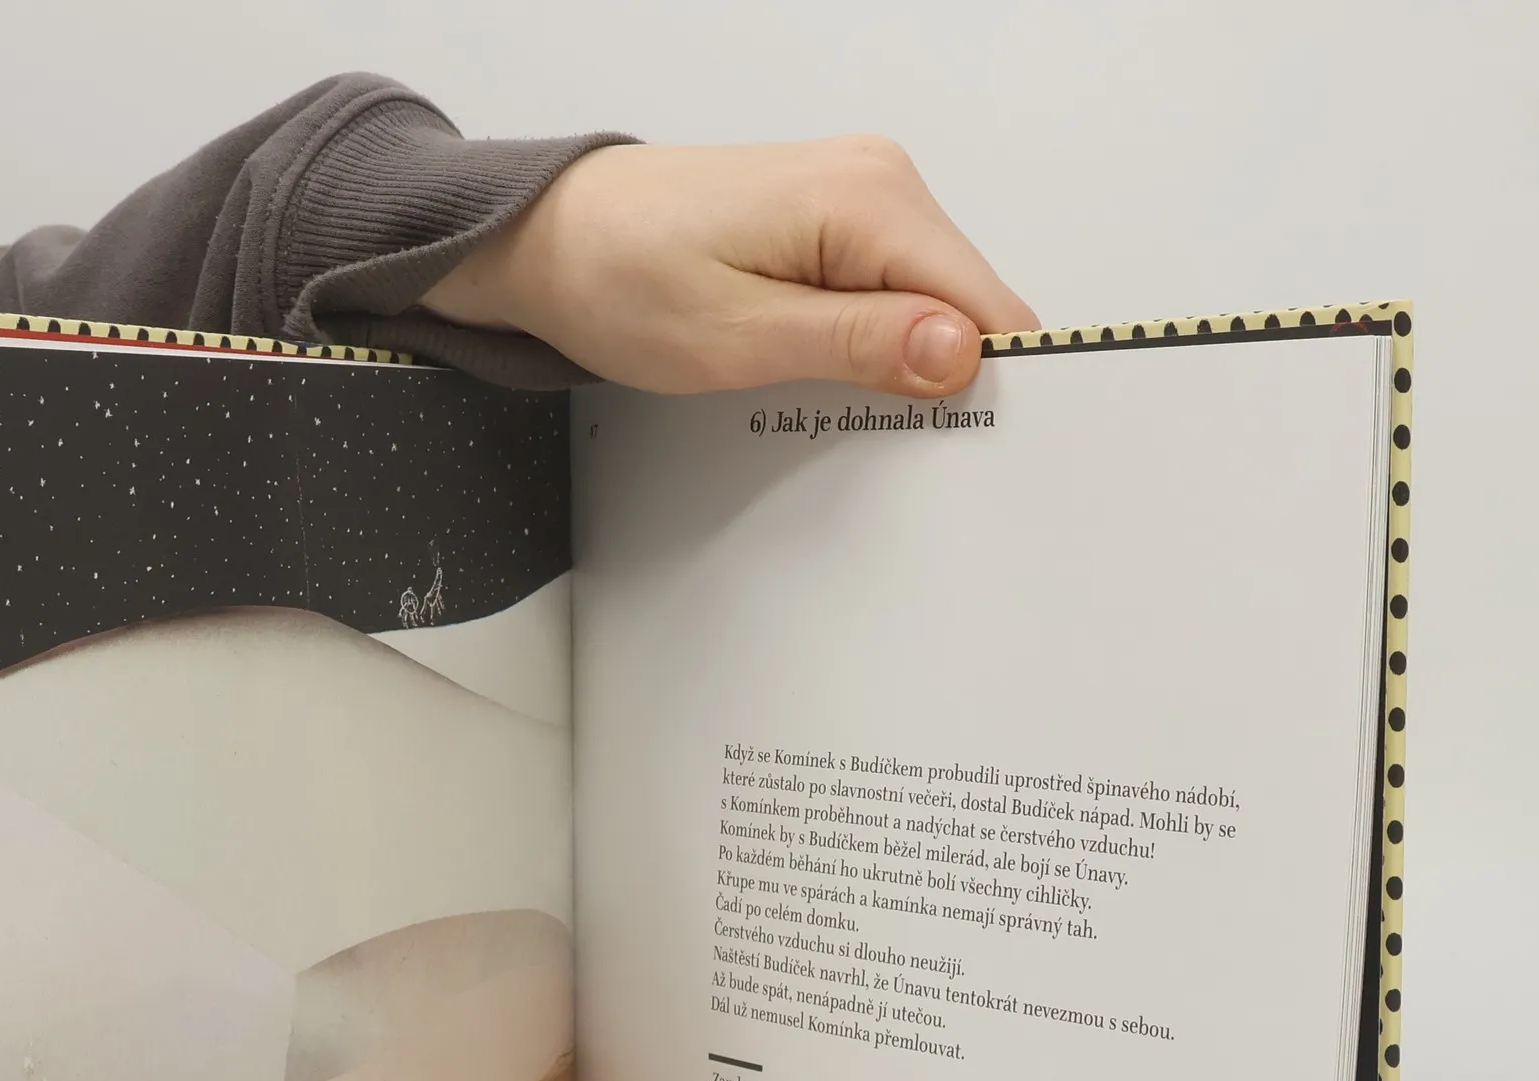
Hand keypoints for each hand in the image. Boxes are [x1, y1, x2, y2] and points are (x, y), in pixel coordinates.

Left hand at [425, 137, 1036, 396]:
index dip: (980, 383)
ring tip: (811, 383)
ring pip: (928, 306)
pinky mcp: (834, 220)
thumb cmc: (619, 276)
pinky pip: (887, 292)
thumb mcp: (740, 337)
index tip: (952, 443)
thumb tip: (960, 354)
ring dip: (890, 363)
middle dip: (931, 377)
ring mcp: (860, 196)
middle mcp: (878, 180)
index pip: (986, 305)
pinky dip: (863, 341)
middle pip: (965, 306)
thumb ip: (858, 346)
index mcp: (869, 197)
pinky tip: (809, 359)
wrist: (551, 237)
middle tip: (855, 422)